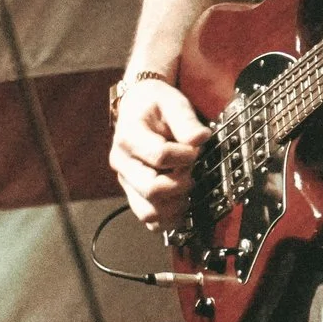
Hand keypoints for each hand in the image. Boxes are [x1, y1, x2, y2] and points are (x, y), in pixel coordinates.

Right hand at [109, 78, 208, 230]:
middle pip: (151, 189)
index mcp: (128, 137)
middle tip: (191, 171)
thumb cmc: (156, 105)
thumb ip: (185, 120)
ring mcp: (127, 182)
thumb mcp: (171, 102)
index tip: (195, 148)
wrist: (138, 109)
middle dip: (181, 183)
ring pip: (148, 211)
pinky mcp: (134, 194)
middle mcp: (122, 163)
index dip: (185, 155)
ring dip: (175, 205)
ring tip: (186, 187)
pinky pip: (149, 220)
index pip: (159, 155)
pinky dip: (169, 219)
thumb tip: (200, 139)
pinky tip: (182, 203)